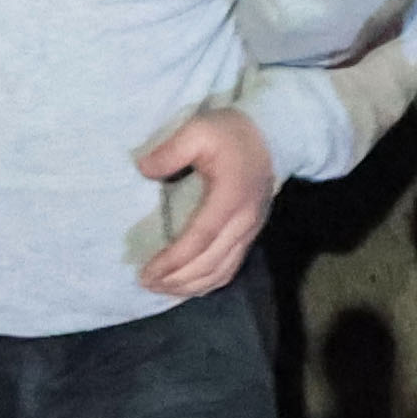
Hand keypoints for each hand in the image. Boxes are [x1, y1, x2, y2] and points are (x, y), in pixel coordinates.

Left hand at [136, 107, 278, 296]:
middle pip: (209, 264)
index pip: (199, 239)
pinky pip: (230, 269)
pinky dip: (208, 282)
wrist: (272, 137)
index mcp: (229, 198)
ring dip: (190, 286)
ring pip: (221, 272)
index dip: (173, 261)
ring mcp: (250, 231)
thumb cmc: (231, 133)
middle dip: (176, 280)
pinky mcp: (251, 235)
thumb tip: (144, 170)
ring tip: (162, 288)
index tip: (147, 271)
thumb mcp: (199, 129)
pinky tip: (188, 284)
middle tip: (146, 283)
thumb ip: (171, 150)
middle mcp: (243, 222)